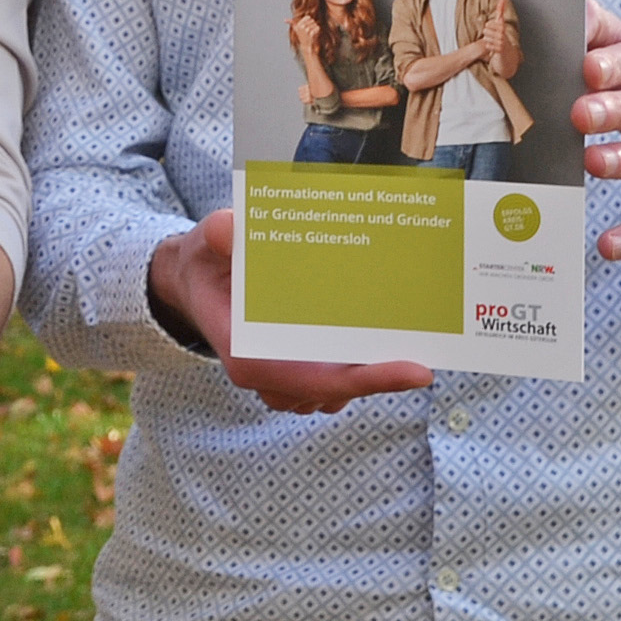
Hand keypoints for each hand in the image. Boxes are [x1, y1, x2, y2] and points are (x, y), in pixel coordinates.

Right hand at [148, 210, 431, 415]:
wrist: (196, 281)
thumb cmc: (206, 261)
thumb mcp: (207, 239)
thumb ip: (219, 234)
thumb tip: (229, 229)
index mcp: (246, 353)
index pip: (312, 378)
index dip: (366, 380)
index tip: (416, 371)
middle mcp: (265, 375)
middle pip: (335, 390)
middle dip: (379, 375)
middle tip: (424, 349)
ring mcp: (280, 380)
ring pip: (338, 391)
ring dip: (369, 372)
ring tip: (401, 338)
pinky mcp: (293, 374)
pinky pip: (334, 384)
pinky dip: (358, 369)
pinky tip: (377, 340)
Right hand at [288, 10, 320, 55]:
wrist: (305, 44)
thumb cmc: (301, 35)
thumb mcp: (296, 28)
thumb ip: (291, 23)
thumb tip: (284, 20)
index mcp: (299, 25)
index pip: (308, 17)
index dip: (309, 20)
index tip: (307, 25)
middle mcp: (302, 27)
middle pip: (312, 20)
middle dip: (312, 24)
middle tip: (309, 30)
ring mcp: (306, 30)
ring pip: (315, 24)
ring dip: (315, 27)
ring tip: (312, 32)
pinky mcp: (311, 34)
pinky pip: (317, 28)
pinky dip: (317, 30)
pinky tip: (315, 33)